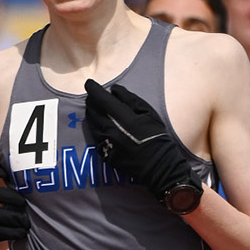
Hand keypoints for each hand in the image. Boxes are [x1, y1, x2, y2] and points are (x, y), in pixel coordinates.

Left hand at [83, 80, 194, 199]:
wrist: (159, 166)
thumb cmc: (157, 137)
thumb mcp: (149, 114)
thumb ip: (130, 100)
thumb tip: (114, 90)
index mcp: (124, 118)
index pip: (102, 99)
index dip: (93, 89)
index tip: (89, 83)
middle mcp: (111, 130)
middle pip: (93, 110)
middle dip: (92, 101)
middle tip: (94, 96)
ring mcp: (106, 143)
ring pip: (91, 123)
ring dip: (92, 113)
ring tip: (95, 108)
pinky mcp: (104, 154)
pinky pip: (95, 136)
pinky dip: (95, 127)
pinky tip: (100, 125)